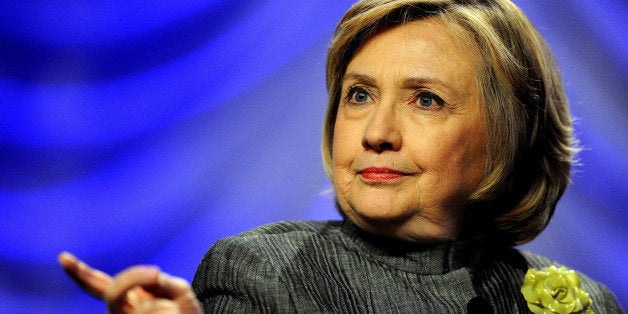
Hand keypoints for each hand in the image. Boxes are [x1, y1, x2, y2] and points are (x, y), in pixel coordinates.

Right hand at [58, 252, 201, 313]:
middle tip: (155, 272)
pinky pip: (159, 313)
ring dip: (169, 306)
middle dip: (133, 277)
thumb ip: (161, 282)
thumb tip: (149, 277)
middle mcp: (120, 312)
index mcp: (127, 298)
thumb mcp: (178, 290)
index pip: (100, 284)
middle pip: (113, 292)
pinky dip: (174, 313)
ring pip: (145, 308)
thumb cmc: (185, 311)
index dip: (80, 273)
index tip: (63, 257)